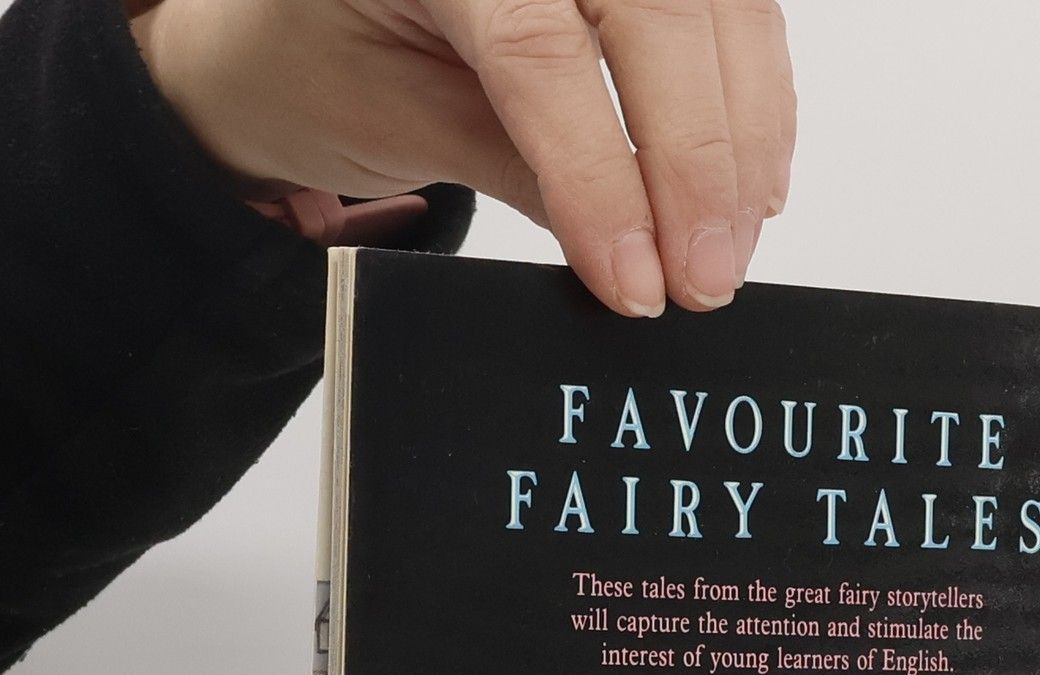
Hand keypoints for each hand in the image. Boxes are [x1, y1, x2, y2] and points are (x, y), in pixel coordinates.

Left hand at [129, 0, 795, 316]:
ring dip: (741, 141)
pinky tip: (751, 186)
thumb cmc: (316, 61)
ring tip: (728, 251)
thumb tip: (633, 254)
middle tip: (703, 282)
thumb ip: (517, 168)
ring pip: (718, 12)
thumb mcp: (396, 123)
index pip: (541, 51)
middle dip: (696, 165)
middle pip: (657, 17)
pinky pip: (731, 14)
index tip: (637, 280)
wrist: (286, 24)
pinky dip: (753, 103)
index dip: (602, 177)